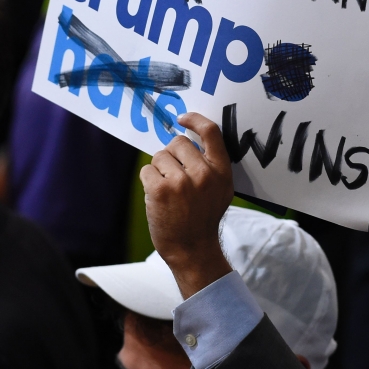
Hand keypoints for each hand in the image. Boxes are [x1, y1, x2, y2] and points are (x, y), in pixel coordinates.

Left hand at [139, 112, 234, 298]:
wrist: (193, 250)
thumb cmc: (203, 218)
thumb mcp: (220, 190)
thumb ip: (211, 165)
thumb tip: (190, 138)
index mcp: (221, 171)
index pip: (210, 132)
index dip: (195, 120)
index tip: (183, 119)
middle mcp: (203, 173)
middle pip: (178, 142)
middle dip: (172, 156)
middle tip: (175, 177)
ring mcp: (181, 182)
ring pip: (160, 156)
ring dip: (159, 170)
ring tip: (168, 192)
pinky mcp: (161, 190)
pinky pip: (147, 170)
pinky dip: (148, 181)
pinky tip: (158, 197)